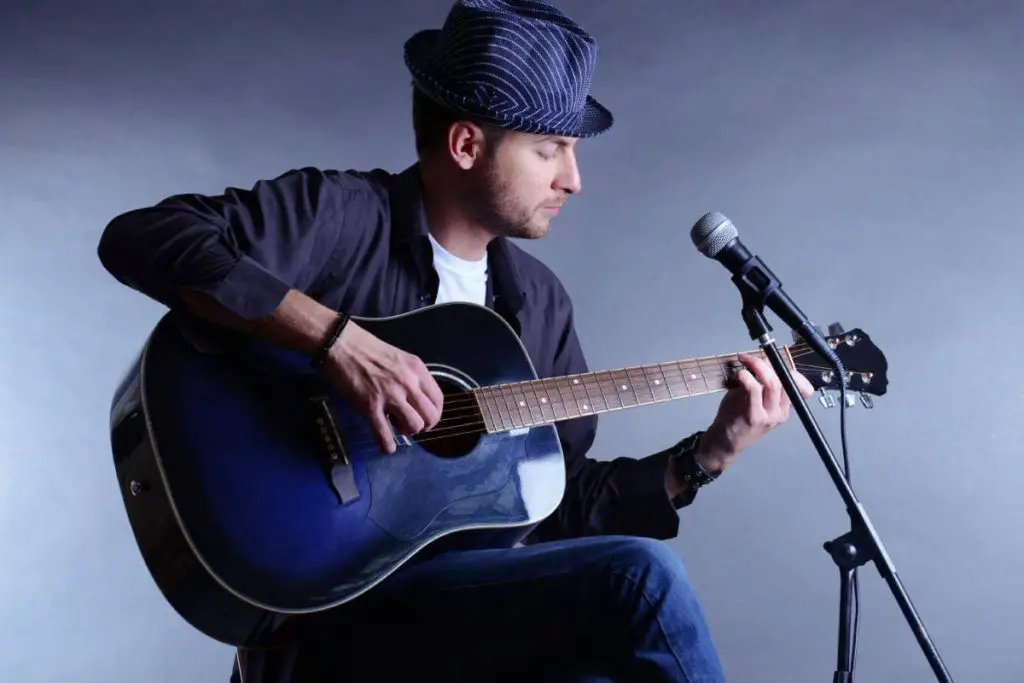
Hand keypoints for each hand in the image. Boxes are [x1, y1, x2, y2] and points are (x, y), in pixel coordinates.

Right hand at [324, 322, 444, 453]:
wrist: (341, 344)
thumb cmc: (367, 348)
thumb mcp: (399, 358)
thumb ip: (410, 376)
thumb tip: (414, 398)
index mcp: (416, 369)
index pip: (438, 399)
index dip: (434, 414)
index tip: (425, 418)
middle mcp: (408, 383)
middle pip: (430, 417)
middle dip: (423, 426)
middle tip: (410, 424)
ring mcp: (390, 395)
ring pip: (414, 426)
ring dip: (407, 432)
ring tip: (396, 427)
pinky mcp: (370, 406)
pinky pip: (385, 434)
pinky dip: (387, 445)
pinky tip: (386, 446)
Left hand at [697, 354, 814, 472]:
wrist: (724, 443)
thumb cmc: (736, 419)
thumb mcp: (754, 400)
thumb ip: (761, 384)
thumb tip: (761, 362)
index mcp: (783, 408)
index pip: (795, 383)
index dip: (783, 367)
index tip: (768, 358)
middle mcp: (780, 413)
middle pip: (783, 380)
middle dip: (765, 363)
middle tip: (750, 358)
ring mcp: (768, 416)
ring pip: (771, 383)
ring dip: (756, 366)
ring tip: (744, 362)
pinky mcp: (754, 416)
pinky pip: (754, 389)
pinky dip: (746, 376)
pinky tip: (740, 375)